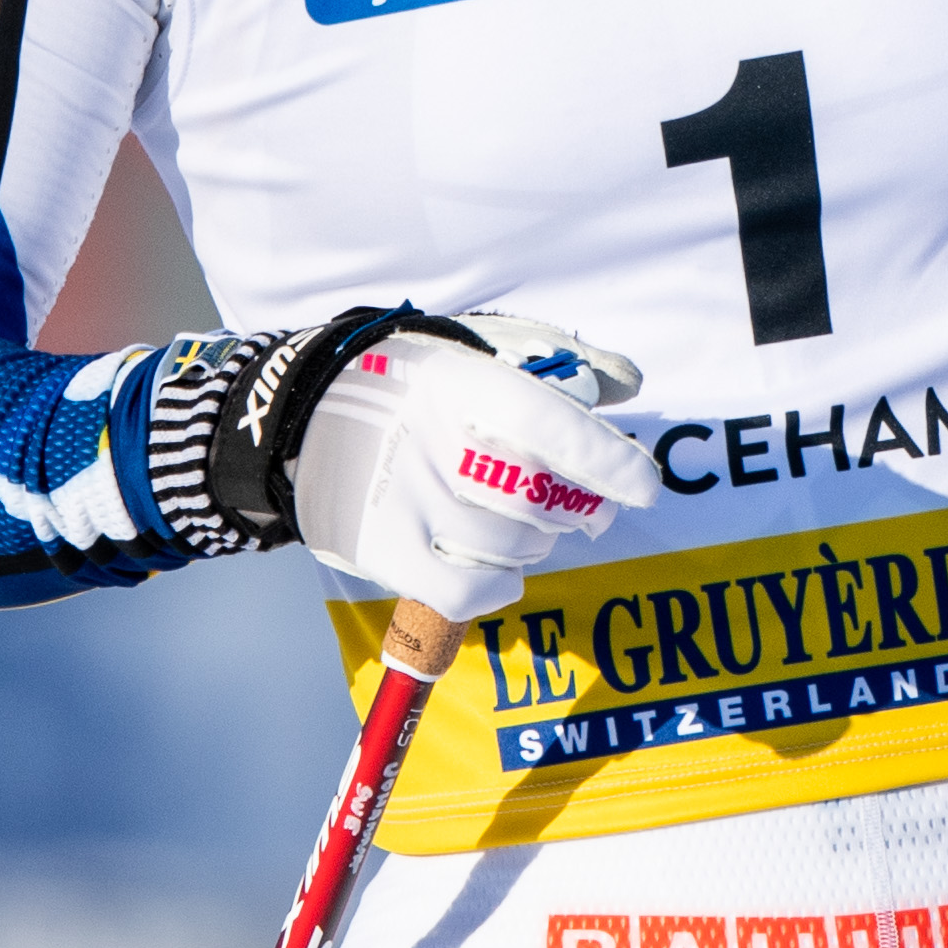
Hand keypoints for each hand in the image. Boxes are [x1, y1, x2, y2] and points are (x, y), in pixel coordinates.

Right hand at [236, 308, 654, 625]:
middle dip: (576, 508)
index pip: (545, 422)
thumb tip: (628, 383)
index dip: (603, 458)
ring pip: (510, 544)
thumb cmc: (413, 389)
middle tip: (580, 510)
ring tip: (523, 527)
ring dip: (535, 543)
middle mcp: (431, 438)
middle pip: (536, 495)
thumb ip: (558, 368)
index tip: (644, 487)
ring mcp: (405, 498)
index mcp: (461, 380)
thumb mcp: (478, 357)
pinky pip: (466, 590)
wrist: (303, 416)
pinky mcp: (383, 547)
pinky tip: (504, 573)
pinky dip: (499, 586)